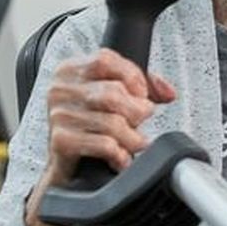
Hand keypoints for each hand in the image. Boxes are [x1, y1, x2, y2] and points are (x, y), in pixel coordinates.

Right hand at [24, 49, 175, 225]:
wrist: (68, 166)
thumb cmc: (93, 123)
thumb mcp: (115, 94)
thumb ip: (144, 84)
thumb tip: (168, 93)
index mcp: (70, 71)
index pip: (105, 59)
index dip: (132, 75)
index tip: (142, 93)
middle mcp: (60, 90)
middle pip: (113, 93)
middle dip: (137, 110)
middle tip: (141, 119)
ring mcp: (58, 116)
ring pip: (112, 122)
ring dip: (133, 136)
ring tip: (136, 141)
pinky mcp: (61, 142)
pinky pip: (104, 144)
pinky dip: (121, 153)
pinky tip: (121, 157)